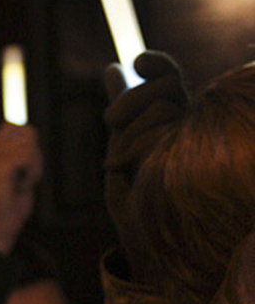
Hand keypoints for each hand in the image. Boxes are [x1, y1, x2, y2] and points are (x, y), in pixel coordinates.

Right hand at [0, 122, 42, 255]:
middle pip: (27, 132)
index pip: (14, 125)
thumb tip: (31, 132)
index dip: (29, 139)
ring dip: (35, 166)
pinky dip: (31, 173)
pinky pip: (27, 157)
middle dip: (36, 154)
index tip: (28, 164)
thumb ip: (21, 154)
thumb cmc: (10, 205)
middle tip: (27, 176)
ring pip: (29, 145)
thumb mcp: (17, 174)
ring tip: (23, 183)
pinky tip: (21, 186)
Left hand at [103, 49, 187, 277]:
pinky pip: (169, 131)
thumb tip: (113, 67)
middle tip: (109, 122)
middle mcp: (189, 129)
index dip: (157, 64)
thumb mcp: (121, 147)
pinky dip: (140, 142)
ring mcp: (194, 142)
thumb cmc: (136, 199)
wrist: (147, 242)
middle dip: (131, 99)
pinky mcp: (194, 156)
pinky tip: (131, 141)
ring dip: (131, 132)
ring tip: (120, 163)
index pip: (171, 79)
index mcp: (173, 123)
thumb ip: (123, 109)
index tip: (136, 61)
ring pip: (164, 106)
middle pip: (165, 88)